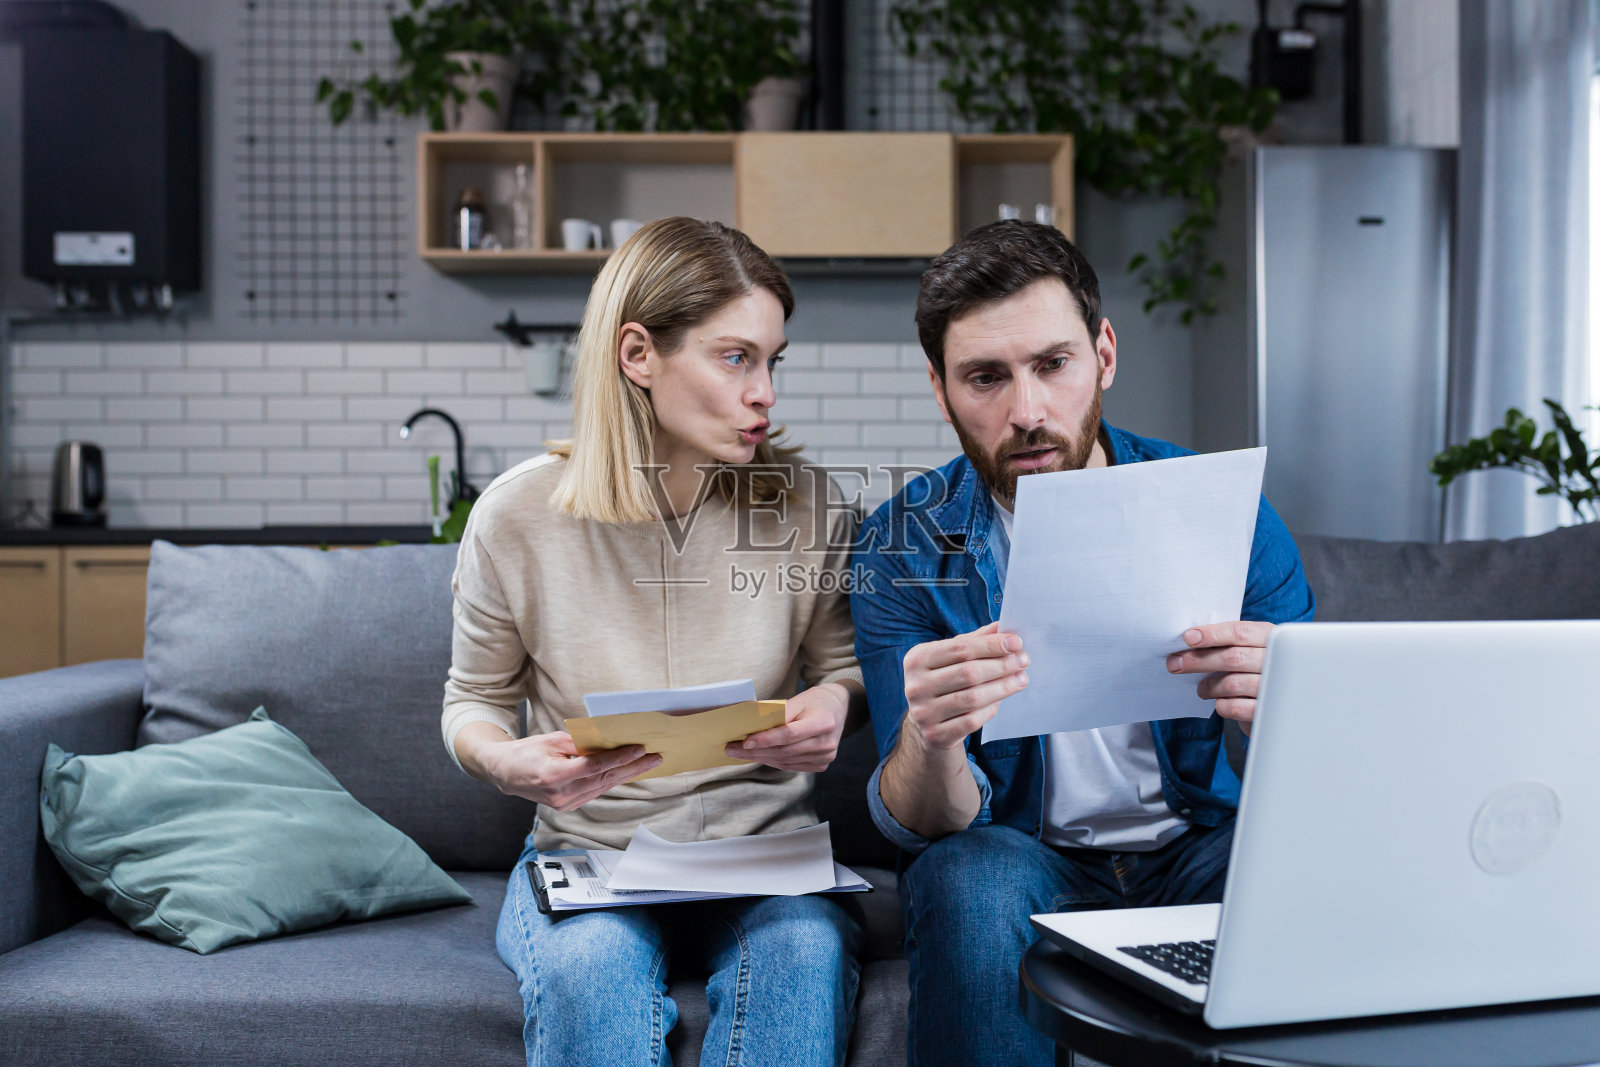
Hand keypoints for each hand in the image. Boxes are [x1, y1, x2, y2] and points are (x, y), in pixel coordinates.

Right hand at [478, 731, 660, 811]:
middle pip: (604, 779)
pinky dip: (612, 780)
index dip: (619, 758)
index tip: (639, 749)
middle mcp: (561, 795)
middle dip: (632, 768)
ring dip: (627, 775)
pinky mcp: (569, 806)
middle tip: (655, 757)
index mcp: (554, 776)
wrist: (506, 773)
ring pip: (603, 787)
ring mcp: (565, 804)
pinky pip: (596, 791)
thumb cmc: (526, 752)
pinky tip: (627, 772)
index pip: (594, 767)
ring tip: (647, 763)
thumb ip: (580, 744)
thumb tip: (608, 742)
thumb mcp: (552, 740)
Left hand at [726, 682, 849, 772]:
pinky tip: (758, 756)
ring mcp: (825, 757)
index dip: (765, 739)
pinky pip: (790, 765)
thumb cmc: (815, 701)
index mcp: (823, 723)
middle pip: (784, 750)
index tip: (744, 741)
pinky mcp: (821, 765)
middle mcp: (826, 743)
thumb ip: (778, 714)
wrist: (838, 708)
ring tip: (739, 753)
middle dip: (755, 751)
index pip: (789, 735)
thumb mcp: (798, 700)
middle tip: (731, 749)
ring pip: (785, 761)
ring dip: (760, 757)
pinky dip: (772, 761)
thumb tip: (751, 726)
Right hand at [901, 621, 1028, 749]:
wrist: (926, 724)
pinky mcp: (936, 734)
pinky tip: (1002, 700)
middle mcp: (916, 685)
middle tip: (1023, 661)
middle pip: (968, 672)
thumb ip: (974, 641)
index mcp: (917, 659)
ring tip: (1021, 679)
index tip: (1016, 643)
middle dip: (1001, 665)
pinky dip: (991, 708)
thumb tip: (1003, 627)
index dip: (991, 645)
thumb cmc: (944, 682)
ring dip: (1002, 687)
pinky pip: (972, 720)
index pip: (960, 648)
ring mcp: (924, 712)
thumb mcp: (951, 658)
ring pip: (973, 697)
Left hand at [1166, 621, 1274, 734]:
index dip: (1212, 634)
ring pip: (1232, 683)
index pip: (1240, 632)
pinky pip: (1236, 707)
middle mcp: (1277, 660)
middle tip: (1175, 664)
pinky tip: (1220, 702)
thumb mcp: (1252, 648)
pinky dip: (1222, 705)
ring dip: (1208, 686)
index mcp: (1271, 638)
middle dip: (1198, 660)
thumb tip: (1189, 642)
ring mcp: (1275, 687)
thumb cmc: (1259, 670)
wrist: (1287, 703)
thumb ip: (1229, 643)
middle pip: (1232, 657)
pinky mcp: (1268, 711)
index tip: (1188, 638)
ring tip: (1201, 689)